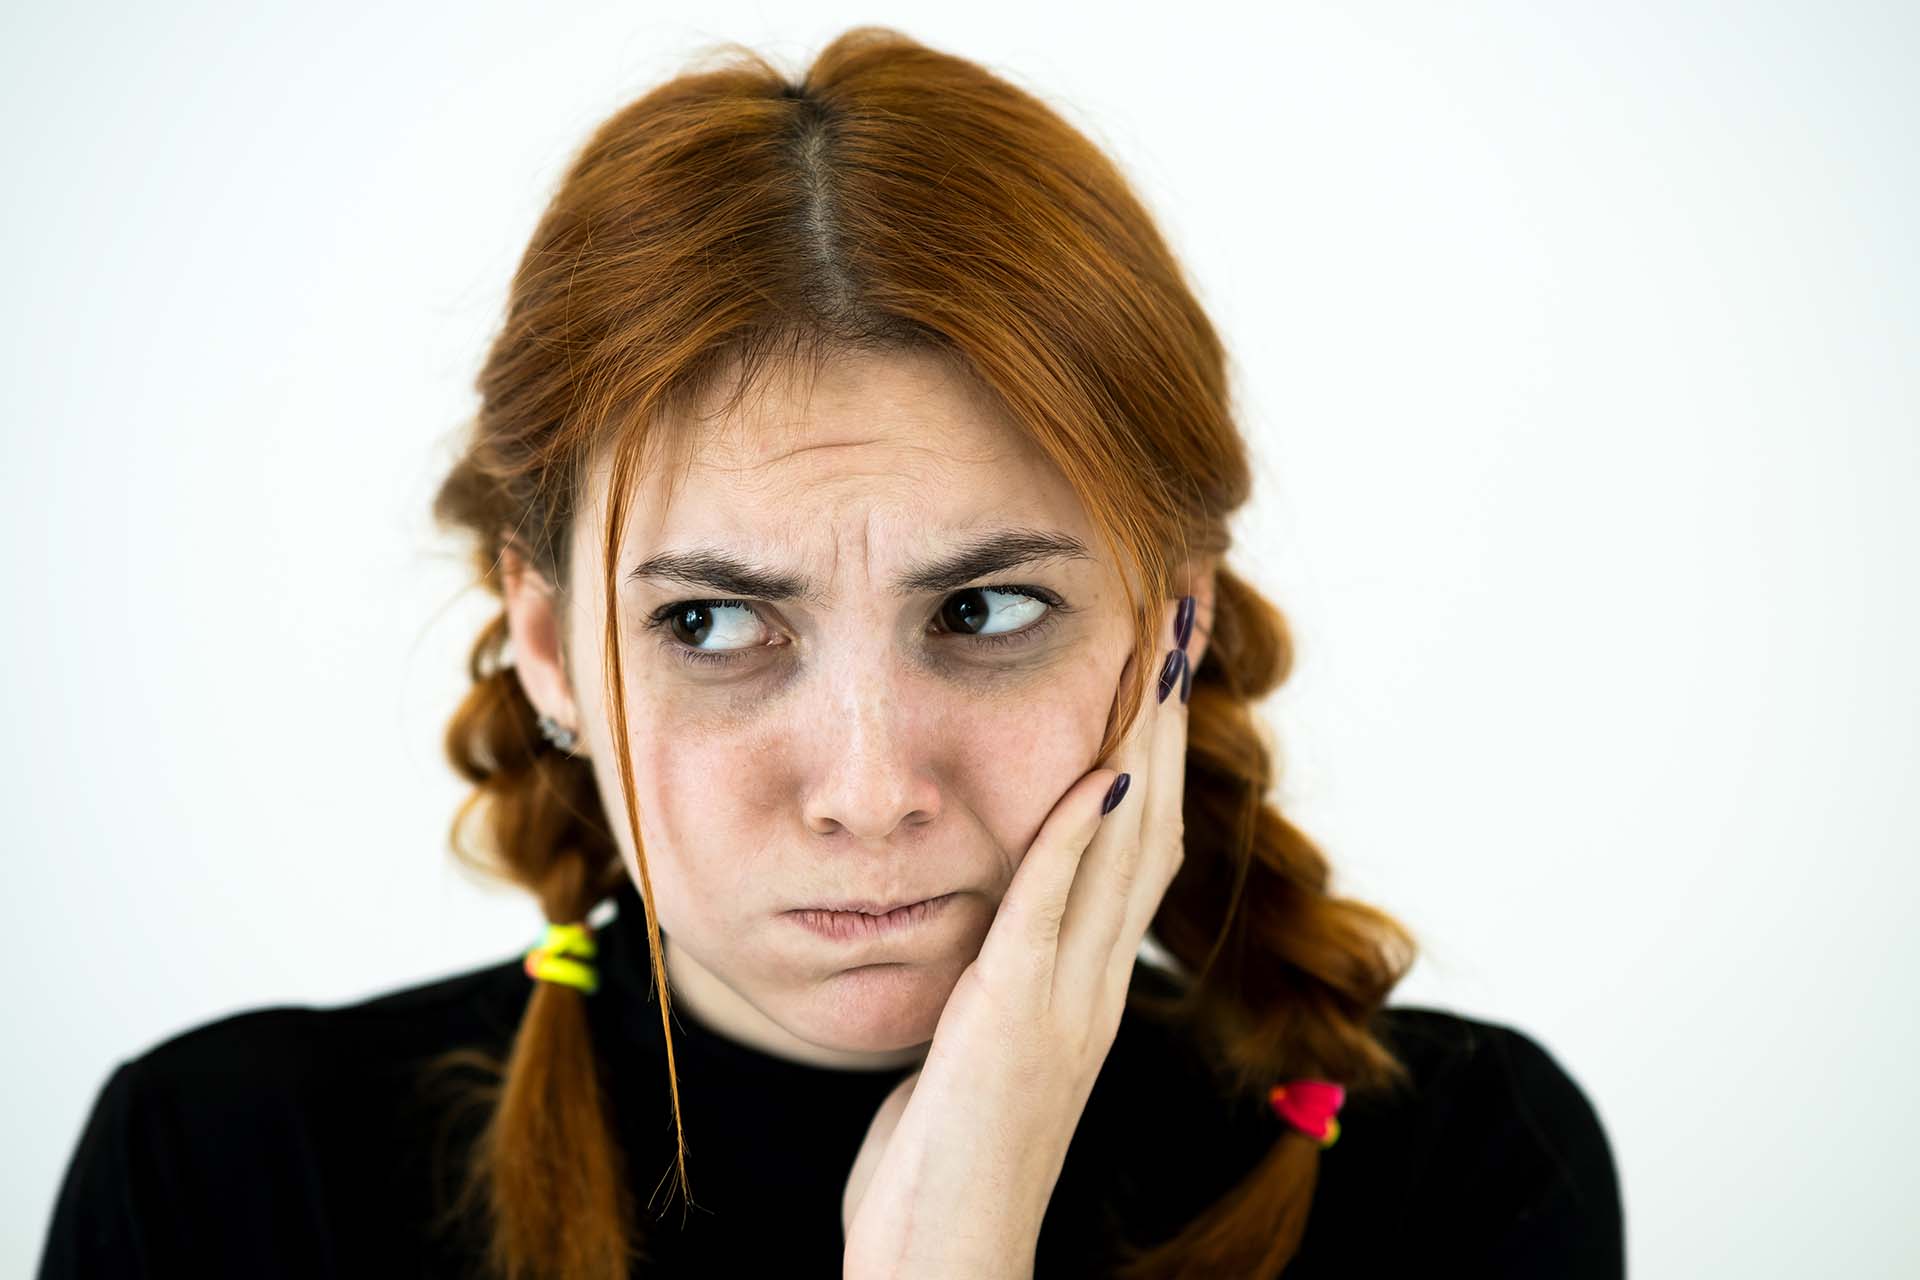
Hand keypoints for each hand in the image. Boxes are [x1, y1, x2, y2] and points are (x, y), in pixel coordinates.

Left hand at [841, 595, 1196, 1279]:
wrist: (945, 1265)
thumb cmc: (946, 1160)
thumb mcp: (979, 1045)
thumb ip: (1002, 973)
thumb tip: (999, 909)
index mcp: (1088, 981)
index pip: (1139, 834)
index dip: (1157, 737)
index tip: (1163, 648)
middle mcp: (1096, 982)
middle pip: (1153, 816)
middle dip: (1169, 707)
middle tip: (1188, 606)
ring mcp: (1068, 1003)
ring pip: (1125, 848)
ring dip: (1144, 741)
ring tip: (1163, 646)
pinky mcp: (1019, 1024)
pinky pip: (1053, 911)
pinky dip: (1078, 835)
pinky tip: (1096, 768)